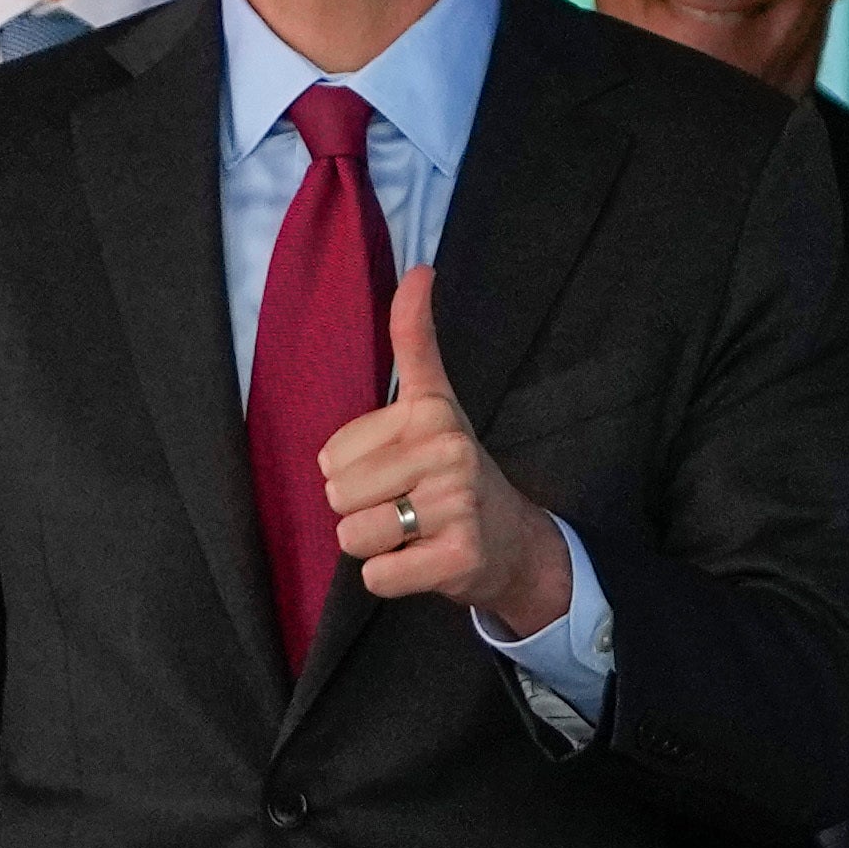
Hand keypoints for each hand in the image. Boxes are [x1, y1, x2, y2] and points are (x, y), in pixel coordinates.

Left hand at [324, 267, 568, 638]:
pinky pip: (376, 574)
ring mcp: (456, 503)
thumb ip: (414, 343)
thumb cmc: (451, 472)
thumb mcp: (435, 405)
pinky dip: (388, 576)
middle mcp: (448, 448)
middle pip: (336, 492)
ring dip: (372, 544)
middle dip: (359, 508)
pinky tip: (420, 559)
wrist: (513, 543)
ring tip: (411, 531)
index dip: (364, 430)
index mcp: (433, 410)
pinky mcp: (458, 555)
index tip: (417, 324)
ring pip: (353, 535)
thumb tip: (419, 270)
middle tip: (403, 504)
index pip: (347, 431)